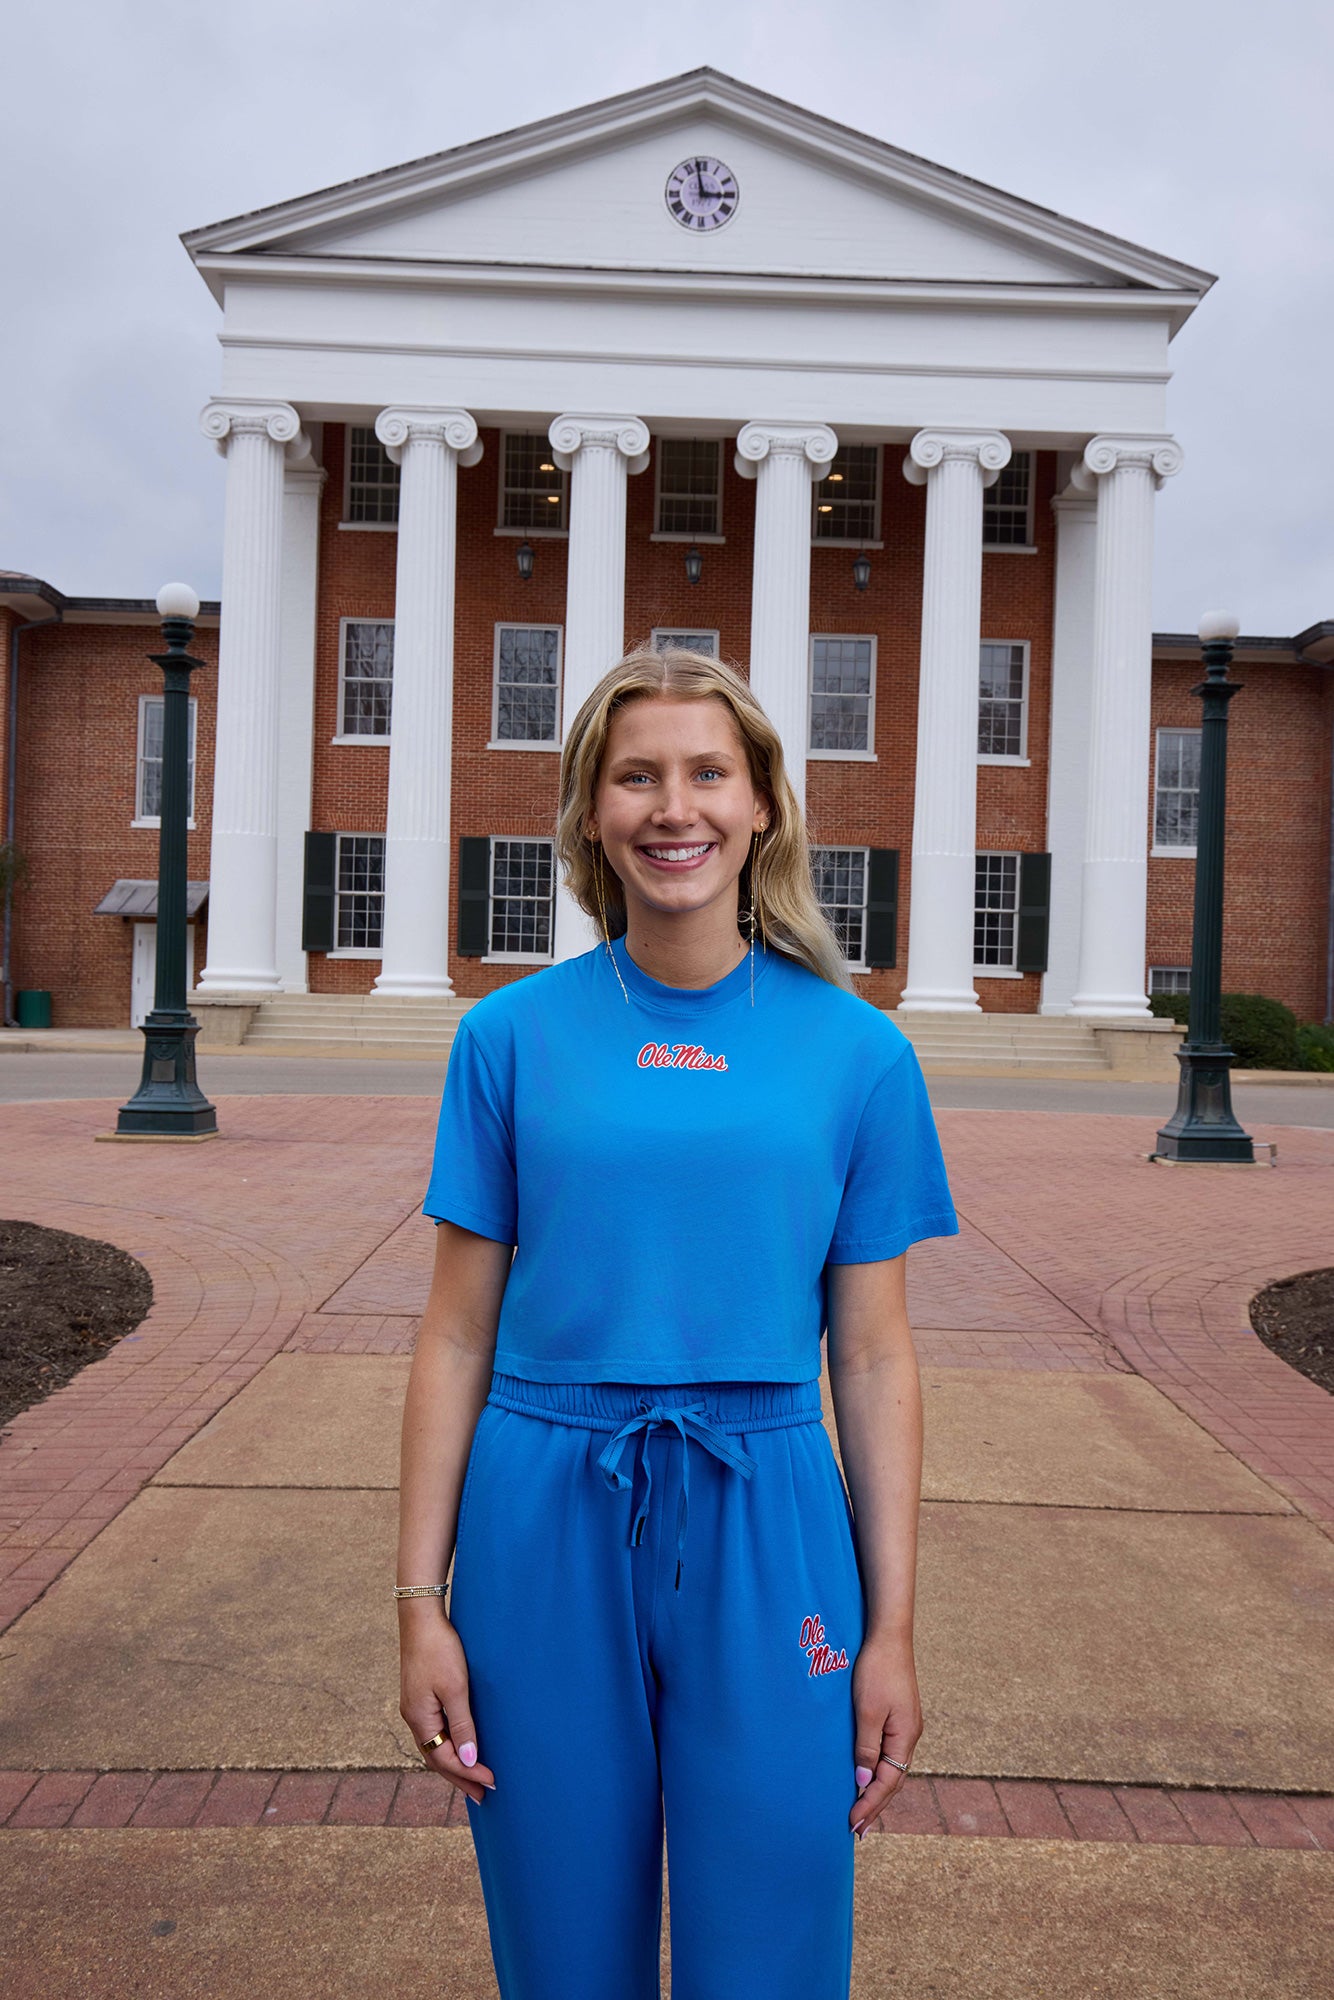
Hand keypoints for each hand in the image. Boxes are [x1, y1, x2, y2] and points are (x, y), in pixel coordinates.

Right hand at [399, 1607, 496, 1804]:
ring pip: (434, 1747)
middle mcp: (414, 1718)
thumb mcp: (456, 1689)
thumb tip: (468, 1760)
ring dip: (453, 1765)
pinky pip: (435, 1732)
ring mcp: (415, 1707)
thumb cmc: (440, 1650)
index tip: (492, 1783)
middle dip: (460, 1778)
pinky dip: (447, 1746)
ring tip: (472, 1779)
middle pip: (436, 1759)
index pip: (445, 1759)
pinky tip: (458, 1746)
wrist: (421, 1618)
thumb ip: (462, 1725)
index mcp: (419, 1720)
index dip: (469, 1773)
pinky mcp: (420, 1696)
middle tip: (482, 1796)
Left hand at [849, 1629, 922, 1836]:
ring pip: (892, 1769)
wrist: (889, 1636)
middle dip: (875, 1806)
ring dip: (877, 1792)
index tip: (853, 1824)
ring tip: (862, 1813)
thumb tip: (862, 1781)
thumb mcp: (867, 1711)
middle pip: (894, 1781)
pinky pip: (889, 1754)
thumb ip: (866, 1748)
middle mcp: (909, 1736)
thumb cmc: (876, 1670)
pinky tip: (868, 1777)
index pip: (888, 1782)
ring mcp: (905, 1727)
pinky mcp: (898, 1717)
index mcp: (905, 1737)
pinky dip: (879, 1772)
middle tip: (858, 1832)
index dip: (870, 1804)